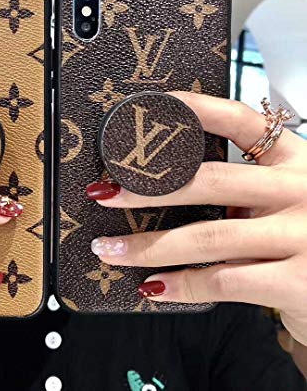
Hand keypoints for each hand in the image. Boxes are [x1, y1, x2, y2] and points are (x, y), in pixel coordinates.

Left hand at [87, 91, 306, 344]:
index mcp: (297, 160)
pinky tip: (151, 286)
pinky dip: (180, 285)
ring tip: (107, 248)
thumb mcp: (290, 198)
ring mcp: (302, 236)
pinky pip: (222, 282)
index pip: (242, 121)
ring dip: (146, 246)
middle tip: (104, 193)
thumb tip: (169, 185)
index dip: (196, 109)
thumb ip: (248, 187)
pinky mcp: (298, 282)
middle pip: (209, 180)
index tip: (152, 105)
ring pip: (206, 236)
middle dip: (147, 189)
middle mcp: (302, 189)